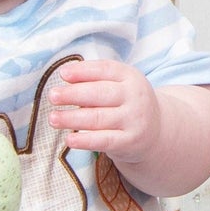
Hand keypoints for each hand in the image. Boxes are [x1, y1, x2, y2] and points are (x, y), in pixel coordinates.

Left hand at [47, 59, 161, 167]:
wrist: (157, 131)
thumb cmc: (126, 104)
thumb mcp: (119, 85)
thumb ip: (96, 80)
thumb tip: (66, 78)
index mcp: (131, 77)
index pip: (106, 69)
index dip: (83, 71)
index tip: (62, 74)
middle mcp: (135, 97)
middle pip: (100, 93)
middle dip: (73, 94)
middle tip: (53, 96)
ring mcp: (134, 119)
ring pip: (98, 118)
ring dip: (72, 118)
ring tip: (53, 118)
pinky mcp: (130, 141)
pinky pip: (104, 141)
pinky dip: (84, 140)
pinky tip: (69, 139)